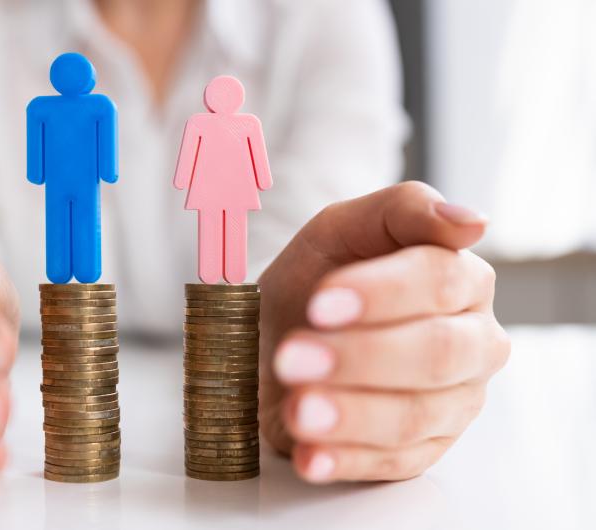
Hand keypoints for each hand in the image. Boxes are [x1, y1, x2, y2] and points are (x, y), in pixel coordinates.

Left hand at [257, 182, 509, 482]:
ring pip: (415, 415)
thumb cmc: (314, 283)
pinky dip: (345, 459)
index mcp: (460, 280)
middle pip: (436, 352)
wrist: (276, 341)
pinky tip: (309, 454)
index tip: (320, 303)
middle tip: (293, 358)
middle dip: (359, 356)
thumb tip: (471, 222)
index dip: (380, 293)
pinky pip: (392, 463)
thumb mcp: (341, 229)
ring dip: (350, 413)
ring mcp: (451, 403)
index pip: (439, 282)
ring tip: (297, 409)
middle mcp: (470, 343)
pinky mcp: (421, 451)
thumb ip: (403, 211)